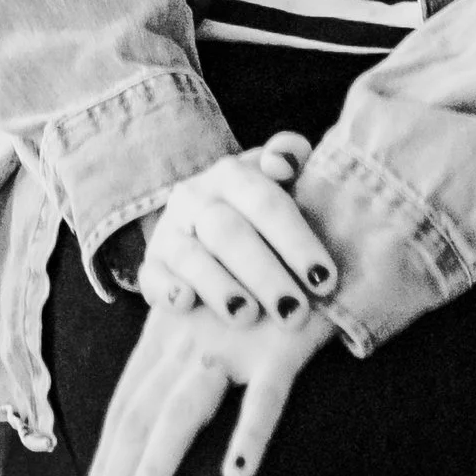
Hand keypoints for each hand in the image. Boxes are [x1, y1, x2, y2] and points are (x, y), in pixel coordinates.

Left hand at [81, 290, 335, 475]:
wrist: (338, 220)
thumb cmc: (281, 271)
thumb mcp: (225, 310)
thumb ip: (198, 353)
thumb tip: (174, 414)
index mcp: (173, 327)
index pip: (128, 400)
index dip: (106, 452)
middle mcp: (193, 333)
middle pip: (141, 412)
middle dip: (115, 471)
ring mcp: (236, 337)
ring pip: (183, 409)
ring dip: (156, 462)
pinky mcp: (284, 340)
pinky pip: (265, 395)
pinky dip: (249, 433)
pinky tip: (236, 472)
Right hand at [139, 134, 334, 324]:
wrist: (203, 223)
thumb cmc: (256, 209)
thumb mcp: (276, 181)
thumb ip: (291, 159)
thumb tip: (284, 162)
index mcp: (233, 173)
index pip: (266, 203)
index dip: (297, 242)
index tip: (324, 280)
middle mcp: (196, 197)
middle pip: (230, 233)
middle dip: (265, 275)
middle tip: (294, 313)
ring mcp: (169, 231)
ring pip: (192, 256)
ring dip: (220, 287)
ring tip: (247, 316)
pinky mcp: (151, 266)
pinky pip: (152, 276)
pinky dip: (168, 289)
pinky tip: (187, 303)